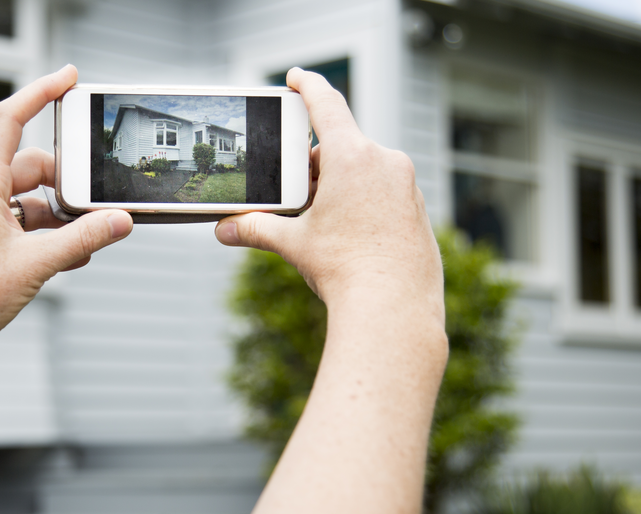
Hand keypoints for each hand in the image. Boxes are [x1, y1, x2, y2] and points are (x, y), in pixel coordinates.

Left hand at [0, 66, 132, 456]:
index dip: (41, 93)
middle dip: (65, 182)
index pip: (10, 120)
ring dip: (57, 216)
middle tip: (94, 204)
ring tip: (83, 243)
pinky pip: (15, 221)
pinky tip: (63, 257)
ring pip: (26, 198)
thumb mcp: (36, 265)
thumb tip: (120, 221)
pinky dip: (41, 232)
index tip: (70, 79)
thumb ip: (83, 239)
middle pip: (29, 166)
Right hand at [222, 68, 447, 513]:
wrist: (394, 309)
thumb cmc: (345, 270)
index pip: (325, 104)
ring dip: (340, 182)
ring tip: (323, 220)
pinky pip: (385, 189)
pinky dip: (364, 199)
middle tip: (295, 191)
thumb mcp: (294, 244)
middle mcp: (384, 161)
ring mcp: (406, 183)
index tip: (297, 77)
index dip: (307, 86)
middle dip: (315, 163)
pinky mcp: (417, 206)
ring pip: (365, 168)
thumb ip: (256, 228)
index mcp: (352, 156)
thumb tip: (223, 230)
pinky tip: (352, 234)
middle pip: (341, 145)